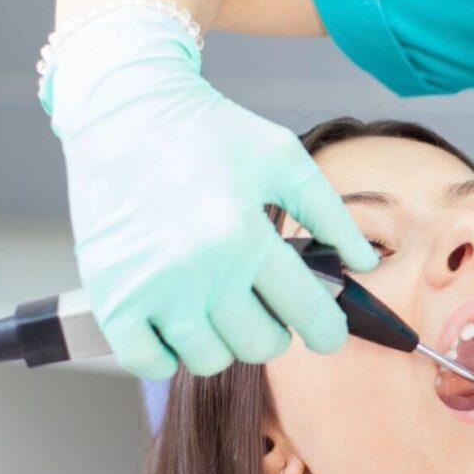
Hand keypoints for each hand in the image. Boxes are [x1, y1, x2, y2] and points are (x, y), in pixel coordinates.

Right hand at [41, 5, 377, 378]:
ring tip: (220, 306)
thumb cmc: (206, 131)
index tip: (328, 332)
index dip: (328, 331)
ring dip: (223, 341)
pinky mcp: (110, 297)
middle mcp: (195, 268)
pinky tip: (177, 324)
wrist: (122, 111)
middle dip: (274, 332)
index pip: (306, 312)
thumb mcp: (281, 157)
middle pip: (259, 345)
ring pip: (208, 359)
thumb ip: (330, 213)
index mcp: (242, 233)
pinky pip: (148, 363)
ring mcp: (149, 288)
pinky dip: (167, 354)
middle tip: (266, 306)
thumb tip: (363, 264)